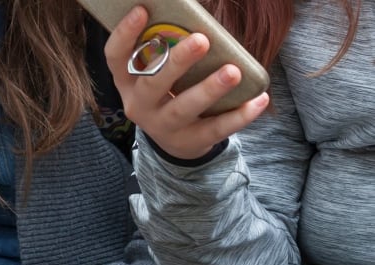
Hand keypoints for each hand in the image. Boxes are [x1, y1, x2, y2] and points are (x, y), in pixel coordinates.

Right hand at [104, 6, 268, 158]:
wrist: (175, 141)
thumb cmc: (168, 92)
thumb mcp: (156, 73)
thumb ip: (164, 48)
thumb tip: (193, 18)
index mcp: (128, 82)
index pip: (116, 58)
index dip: (125, 35)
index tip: (142, 9)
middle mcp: (140, 105)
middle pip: (153, 84)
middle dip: (177, 62)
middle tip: (201, 40)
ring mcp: (163, 126)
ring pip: (184, 108)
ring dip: (209, 89)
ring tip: (233, 71)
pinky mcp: (190, 141)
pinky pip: (215, 129)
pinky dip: (239, 115)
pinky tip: (258, 100)